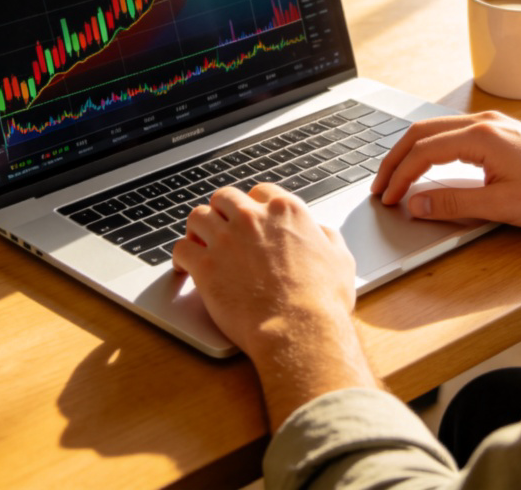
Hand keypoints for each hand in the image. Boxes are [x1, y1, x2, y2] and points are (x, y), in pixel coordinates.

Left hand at [173, 183, 379, 428]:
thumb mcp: (340, 259)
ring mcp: (226, 239)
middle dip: (222, 211)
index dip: (254, 205)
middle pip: (225, 197)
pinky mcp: (205, 266)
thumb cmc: (322, 300)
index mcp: (286, 211)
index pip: (261, 191)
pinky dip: (180, 257)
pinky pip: (180, 249)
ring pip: (198, 216)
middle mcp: (253, 218)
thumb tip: (319, 232)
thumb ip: (326, 237)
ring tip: (199, 242)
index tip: (251, 217)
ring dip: (198, 228)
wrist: (299, 329)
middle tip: (222, 228)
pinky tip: (184, 267)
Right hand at [372, 112, 520, 227]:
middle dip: (395, 159)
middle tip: (380, 185)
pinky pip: (452, 131)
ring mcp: (491, 123)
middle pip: (421, 133)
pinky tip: (427, 162)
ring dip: (411, 151)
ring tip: (396, 175)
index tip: (388, 198)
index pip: (423, 152)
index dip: (400, 176)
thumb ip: (454, 202)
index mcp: (480, 137)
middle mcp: (482, 122)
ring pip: (435, 129)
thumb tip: (417, 202)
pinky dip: (430, 146)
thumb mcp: (500, 205)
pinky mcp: (499, 130)